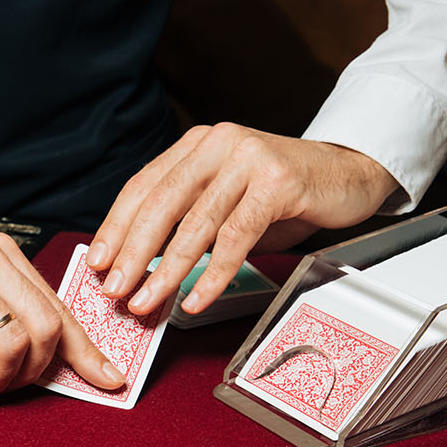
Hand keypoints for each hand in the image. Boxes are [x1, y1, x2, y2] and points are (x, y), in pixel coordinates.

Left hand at [84, 123, 398, 316]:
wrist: (349, 172)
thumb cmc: (281, 193)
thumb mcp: (225, 197)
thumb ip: (187, 217)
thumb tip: (138, 263)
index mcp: (196, 146)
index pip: (142, 187)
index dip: (116, 227)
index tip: (97, 263)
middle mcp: (217, 144)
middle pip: (161, 205)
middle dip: (133, 254)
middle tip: (114, 291)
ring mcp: (248, 159)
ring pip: (195, 224)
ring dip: (166, 271)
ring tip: (147, 302)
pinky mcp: (278, 182)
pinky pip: (235, 237)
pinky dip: (212, 274)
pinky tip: (195, 299)